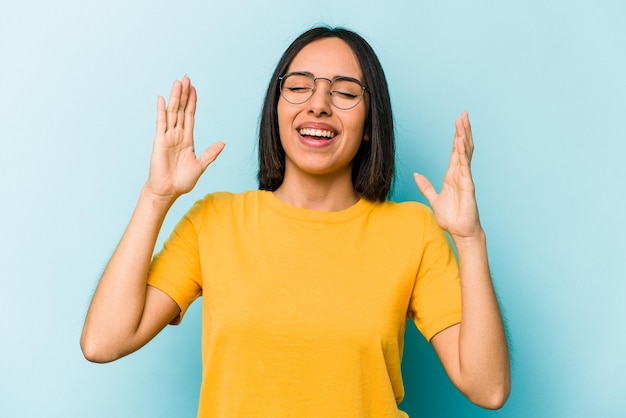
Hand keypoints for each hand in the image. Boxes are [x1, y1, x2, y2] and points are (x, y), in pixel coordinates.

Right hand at [146, 76, 224, 201]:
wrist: (168, 191)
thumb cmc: (182, 181)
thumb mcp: (201, 166)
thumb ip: (210, 153)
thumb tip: (223, 143)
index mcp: (187, 140)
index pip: (190, 116)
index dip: (192, 102)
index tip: (194, 89)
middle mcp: (177, 135)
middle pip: (181, 110)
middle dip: (184, 94)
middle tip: (186, 78)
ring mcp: (168, 136)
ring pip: (173, 112)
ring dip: (176, 97)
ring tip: (178, 82)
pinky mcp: (160, 141)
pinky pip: (161, 122)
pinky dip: (162, 110)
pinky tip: (163, 98)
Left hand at [414, 112, 481, 241]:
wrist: (461, 232)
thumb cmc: (452, 217)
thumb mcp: (434, 199)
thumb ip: (426, 186)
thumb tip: (417, 175)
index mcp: (452, 175)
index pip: (455, 151)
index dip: (456, 136)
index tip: (457, 121)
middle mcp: (460, 174)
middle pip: (462, 148)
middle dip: (463, 130)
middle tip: (464, 114)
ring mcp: (465, 179)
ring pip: (465, 153)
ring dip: (463, 137)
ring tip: (463, 121)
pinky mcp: (468, 187)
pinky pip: (464, 167)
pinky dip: (462, 154)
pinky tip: (460, 143)